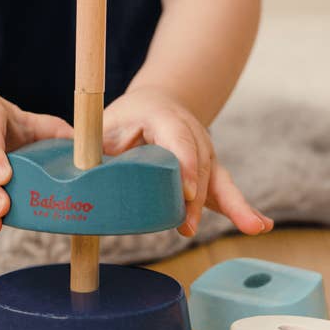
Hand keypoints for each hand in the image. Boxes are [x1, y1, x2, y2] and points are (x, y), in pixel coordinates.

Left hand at [102, 85, 271, 237]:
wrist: (158, 104)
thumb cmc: (124, 119)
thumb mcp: (104, 125)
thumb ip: (92, 146)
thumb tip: (70, 174)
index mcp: (160, 115)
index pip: (176, 138)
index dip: (182, 163)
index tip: (184, 188)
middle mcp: (189, 131)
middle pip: (198, 162)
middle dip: (196, 195)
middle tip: (187, 224)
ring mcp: (204, 150)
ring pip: (217, 176)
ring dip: (230, 204)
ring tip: (251, 226)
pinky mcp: (210, 170)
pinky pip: (226, 189)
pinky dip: (242, 207)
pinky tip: (260, 225)